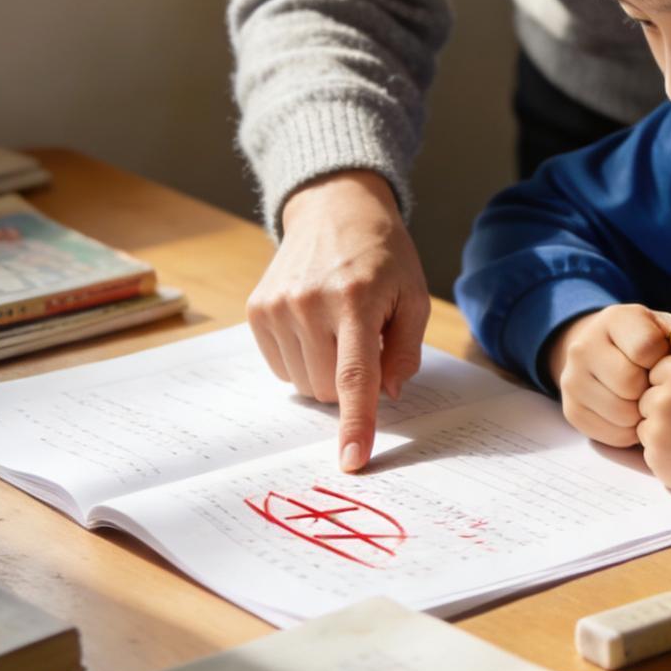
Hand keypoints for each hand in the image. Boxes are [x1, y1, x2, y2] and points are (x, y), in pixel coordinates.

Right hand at [247, 170, 429, 472]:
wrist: (334, 209)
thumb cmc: (382, 257)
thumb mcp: (412, 296)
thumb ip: (407, 350)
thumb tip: (386, 394)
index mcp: (356, 300)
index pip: (355, 376)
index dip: (355, 423)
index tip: (352, 460)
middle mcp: (310, 303)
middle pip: (328, 389)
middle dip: (351, 383)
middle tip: (363, 340)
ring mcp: (278, 306)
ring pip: (304, 384)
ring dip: (326, 371)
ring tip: (338, 327)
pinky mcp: (257, 309)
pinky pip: (282, 368)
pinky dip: (303, 359)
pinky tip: (314, 325)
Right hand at [548, 304, 670, 448]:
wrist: (603, 353)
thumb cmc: (646, 344)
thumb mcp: (667, 331)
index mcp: (614, 319)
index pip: (646, 348)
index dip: (663, 360)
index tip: (663, 361)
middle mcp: (584, 346)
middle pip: (630, 384)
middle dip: (649, 390)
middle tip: (654, 386)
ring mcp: (571, 380)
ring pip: (621, 414)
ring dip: (641, 415)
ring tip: (644, 400)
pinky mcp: (570, 410)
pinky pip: (611, 435)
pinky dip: (629, 432)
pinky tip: (632, 414)